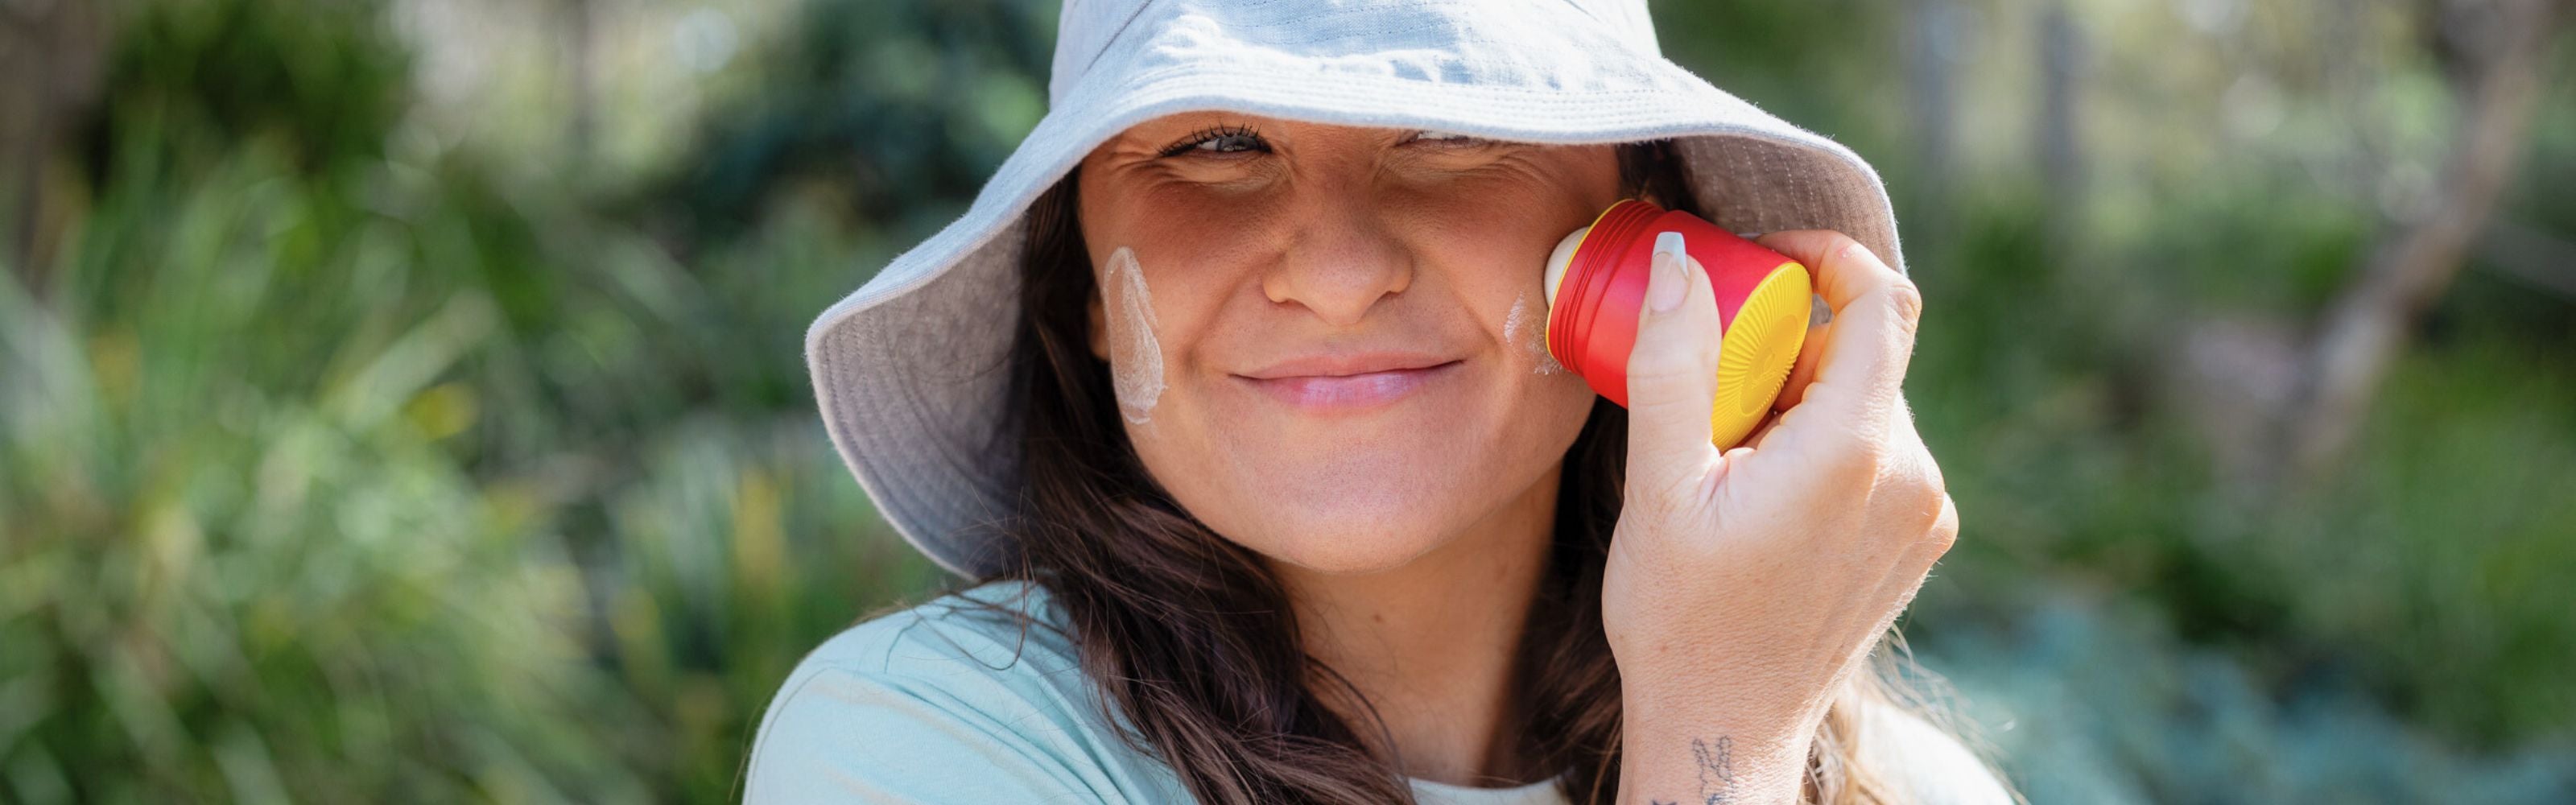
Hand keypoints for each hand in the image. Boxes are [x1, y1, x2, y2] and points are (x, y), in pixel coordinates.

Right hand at [1599, 230, 1956, 803]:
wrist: (1727, 725)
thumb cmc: (1680, 617)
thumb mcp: (1659, 488)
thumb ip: (1674, 366)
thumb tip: (1681, 261)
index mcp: (1856, 452)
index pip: (1882, 302)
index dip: (1829, 258)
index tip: (1764, 260)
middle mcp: (1914, 476)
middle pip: (1863, 357)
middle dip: (1787, 349)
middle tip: (1708, 389)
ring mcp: (1926, 513)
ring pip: (1868, 405)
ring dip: (1801, 402)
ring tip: (1727, 461)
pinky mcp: (1921, 540)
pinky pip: (1878, 454)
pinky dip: (1823, 446)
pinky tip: (1763, 496)